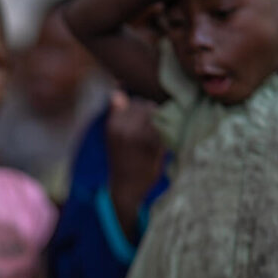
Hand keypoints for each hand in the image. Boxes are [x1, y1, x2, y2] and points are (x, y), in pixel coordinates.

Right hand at [106, 90, 165, 237]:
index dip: (141, 110)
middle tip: (151, 131)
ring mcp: (138, 136)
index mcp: (112, 124)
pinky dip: (165, 135)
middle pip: (146, 106)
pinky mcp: (152, 145)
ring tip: (155, 137)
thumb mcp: (114, 134)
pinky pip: (164, 129)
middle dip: (152, 115)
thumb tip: (117, 89)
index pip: (133, 101)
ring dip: (161, 123)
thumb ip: (118, 112)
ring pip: (156, 116)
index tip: (142, 123)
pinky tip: (159, 145)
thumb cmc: (122, 160)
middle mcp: (123, 128)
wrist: (126, 189)